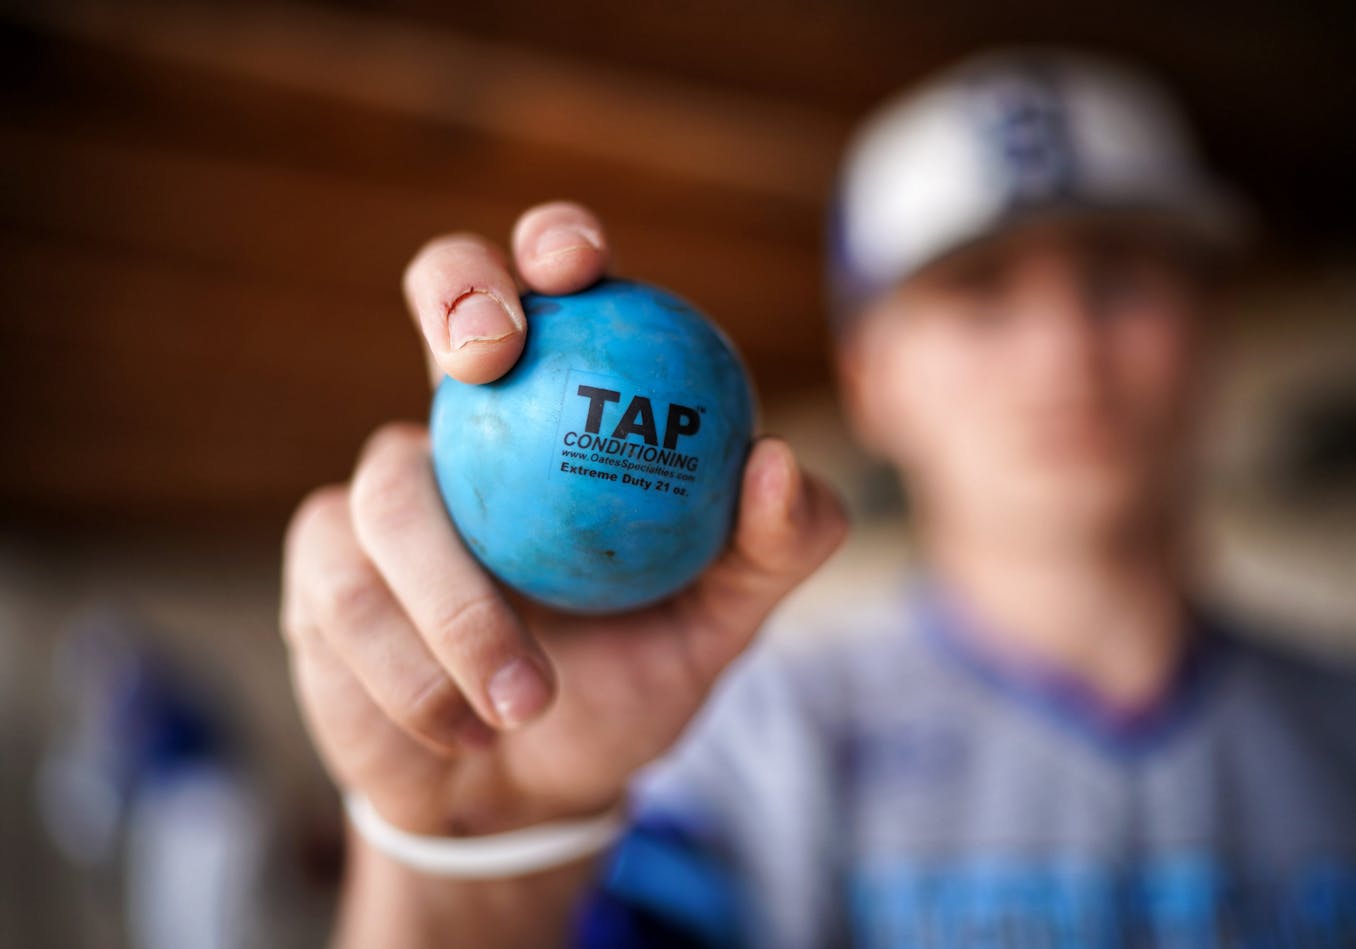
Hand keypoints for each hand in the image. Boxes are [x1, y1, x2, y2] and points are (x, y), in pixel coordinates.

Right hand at [281, 202, 846, 839]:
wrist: (534, 789)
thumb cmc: (629, 678)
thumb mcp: (721, 624)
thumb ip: (771, 547)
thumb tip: (775, 462)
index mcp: (564, 402)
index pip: (554, 287)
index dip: (554, 244)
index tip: (577, 266)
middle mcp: (469, 423)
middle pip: (439, 293)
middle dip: (454, 292)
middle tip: (489, 357)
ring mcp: (379, 492)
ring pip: (384, 497)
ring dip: (454, 609)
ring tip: (524, 702)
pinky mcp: (319, 571)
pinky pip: (341, 601)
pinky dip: (409, 677)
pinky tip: (461, 732)